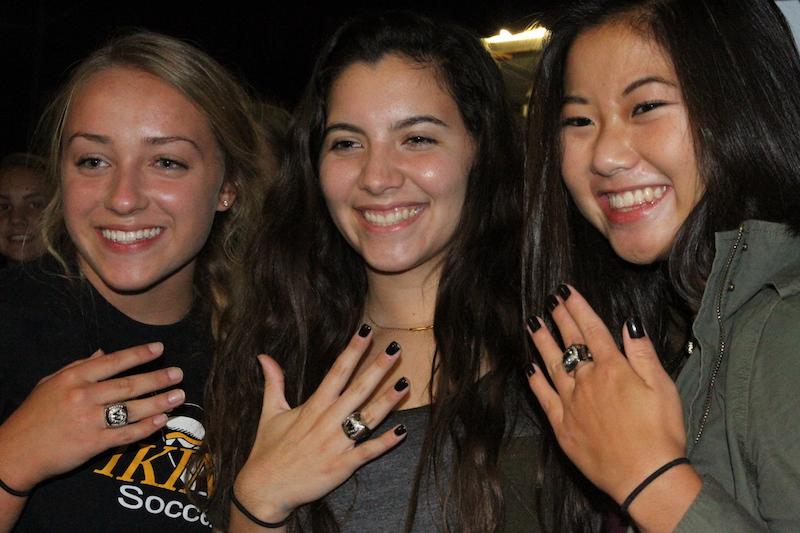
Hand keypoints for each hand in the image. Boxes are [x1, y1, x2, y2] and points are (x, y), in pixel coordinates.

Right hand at [0, 342, 184, 490]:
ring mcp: (89, 420)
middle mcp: (83, 396)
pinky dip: (146, 427)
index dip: (138, 354)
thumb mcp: (50, 383)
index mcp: (74, 378)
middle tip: (178, 374)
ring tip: (178, 396)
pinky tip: (162, 421)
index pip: (113, 362)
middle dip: (157, 378)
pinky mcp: (93, 443)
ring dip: (159, 402)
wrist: (15, 453)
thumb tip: (103, 351)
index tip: (159, 348)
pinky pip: (126, 433)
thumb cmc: (34, 416)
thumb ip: (79, 366)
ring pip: (132, 409)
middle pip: (128, 385)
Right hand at [232, 326, 409, 524]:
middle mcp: (327, 421)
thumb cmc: (268, 450)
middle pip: (358, 389)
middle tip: (396, 348)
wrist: (264, 489)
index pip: (337, 371)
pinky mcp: (341, 466)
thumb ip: (273, 383)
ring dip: (388, 401)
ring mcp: (335, 443)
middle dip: (378, 368)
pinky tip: (402, 431)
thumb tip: (263, 357)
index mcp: (313, 406)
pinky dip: (385, 442)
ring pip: (367, 418)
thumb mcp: (270, 412)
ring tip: (406, 384)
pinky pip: (367, 452)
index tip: (367, 331)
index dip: (353, 350)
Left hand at [526, 285, 687, 504]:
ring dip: (541, 342)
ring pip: (552, 365)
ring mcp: (571, 403)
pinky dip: (535, 381)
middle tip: (548, 301)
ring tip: (532, 323)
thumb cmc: (660, 432)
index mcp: (612, 369)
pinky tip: (529, 367)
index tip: (565, 291)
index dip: (577, 308)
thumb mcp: (662, 387)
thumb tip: (628, 323)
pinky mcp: (562, 426)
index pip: (591, 330)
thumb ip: (642, 353)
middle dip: (559, 319)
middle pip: (570, 343)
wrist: (644, 476)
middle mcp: (587, 381)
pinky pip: (543, 397)